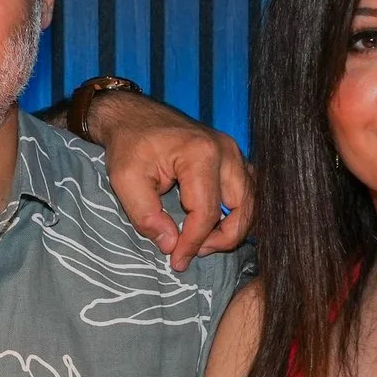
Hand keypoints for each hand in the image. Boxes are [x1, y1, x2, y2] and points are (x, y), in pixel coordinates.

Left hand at [74, 88, 251, 271]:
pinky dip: (238, 212)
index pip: (206, 213)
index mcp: (200, 154)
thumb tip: (171, 245)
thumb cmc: (128, 145)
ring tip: (202, 241)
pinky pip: (248, 191)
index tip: (176, 261)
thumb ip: (146, 215)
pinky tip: (215, 225)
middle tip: (193, 252)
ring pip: (251, 201)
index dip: (193, 243)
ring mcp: (234, 151)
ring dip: (233, 227)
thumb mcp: (125, 180)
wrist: (132, 115)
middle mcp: (226, 151)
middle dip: (222, 239)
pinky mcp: (234, 156)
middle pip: (242, 208)